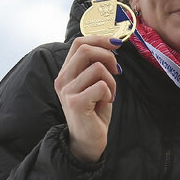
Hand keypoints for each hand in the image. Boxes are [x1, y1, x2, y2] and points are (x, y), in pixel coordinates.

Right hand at [55, 37, 120, 163]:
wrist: (88, 140)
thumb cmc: (94, 112)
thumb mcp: (94, 83)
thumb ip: (96, 65)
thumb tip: (111, 45)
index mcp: (66, 72)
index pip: (79, 43)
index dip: (100, 39)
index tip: (116, 44)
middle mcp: (62, 79)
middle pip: (85, 50)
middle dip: (108, 57)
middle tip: (117, 71)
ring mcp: (67, 91)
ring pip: (97, 68)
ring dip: (111, 81)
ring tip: (109, 94)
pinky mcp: (76, 102)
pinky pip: (101, 85)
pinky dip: (109, 92)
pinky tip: (105, 102)